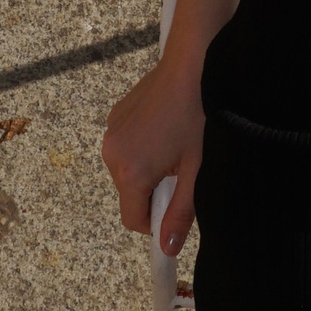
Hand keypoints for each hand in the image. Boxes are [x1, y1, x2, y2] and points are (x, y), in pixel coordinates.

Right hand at [102, 55, 203, 254]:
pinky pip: (126, 146)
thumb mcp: (197, 169)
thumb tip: (167, 247)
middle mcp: (112, 154)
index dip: (154, 223)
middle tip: (183, 170)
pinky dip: (143, 147)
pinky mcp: (115, 115)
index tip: (174, 214)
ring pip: (128, 170)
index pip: (132, 219)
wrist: (192, 63)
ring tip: (176, 146)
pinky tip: (166, 128)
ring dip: (148, 168)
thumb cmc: (199, 113)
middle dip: (154, 191)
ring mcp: (111, 132)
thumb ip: (181, 213)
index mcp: (131, 172)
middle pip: (129, 194)